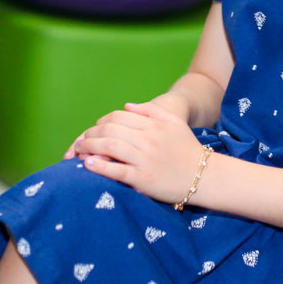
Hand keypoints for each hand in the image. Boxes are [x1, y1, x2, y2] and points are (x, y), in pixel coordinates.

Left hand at [72, 102, 206, 204]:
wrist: (204, 176)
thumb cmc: (187, 149)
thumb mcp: (173, 123)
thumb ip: (150, 111)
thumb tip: (127, 105)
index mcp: (153, 125)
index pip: (118, 117)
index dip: (100, 122)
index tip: (93, 131)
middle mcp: (148, 139)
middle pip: (110, 130)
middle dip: (90, 135)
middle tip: (80, 143)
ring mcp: (146, 159)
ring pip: (110, 147)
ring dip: (89, 148)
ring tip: (78, 153)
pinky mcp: (144, 179)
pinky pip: (117, 171)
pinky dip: (100, 167)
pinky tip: (88, 165)